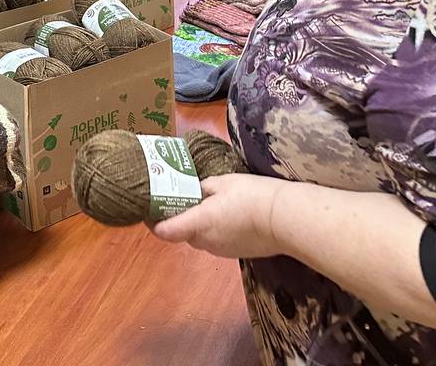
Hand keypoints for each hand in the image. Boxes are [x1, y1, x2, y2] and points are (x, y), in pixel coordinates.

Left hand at [148, 173, 287, 258]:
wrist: (286, 218)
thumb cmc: (251, 196)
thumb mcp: (222, 182)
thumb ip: (203, 188)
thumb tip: (195, 191)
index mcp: (197, 224)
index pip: (164, 232)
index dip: (152, 223)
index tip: (149, 211)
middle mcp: (206, 242)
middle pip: (183, 234)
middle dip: (180, 219)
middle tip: (182, 200)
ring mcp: (222, 251)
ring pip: (202, 239)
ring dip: (200, 225)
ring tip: (207, 205)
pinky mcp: (238, 253)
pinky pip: (219, 242)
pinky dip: (218, 230)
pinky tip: (229, 215)